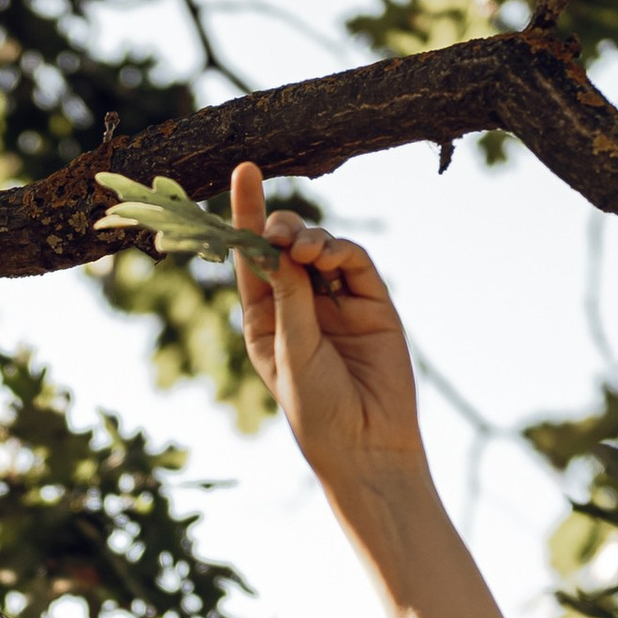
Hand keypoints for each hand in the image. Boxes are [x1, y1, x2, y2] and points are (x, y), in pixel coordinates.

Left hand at [229, 158, 426, 498]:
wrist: (368, 445)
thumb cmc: (317, 409)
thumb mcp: (294, 351)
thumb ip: (291, 297)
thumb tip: (282, 244)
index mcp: (265, 320)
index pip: (252, 259)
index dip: (245, 216)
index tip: (245, 172)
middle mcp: (299, 306)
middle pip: (285, 247)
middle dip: (281, 226)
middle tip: (280, 227)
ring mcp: (337, 303)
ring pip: (321, 250)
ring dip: (310, 239)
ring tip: (305, 249)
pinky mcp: (372, 303)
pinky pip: (355, 263)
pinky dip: (341, 251)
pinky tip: (326, 256)